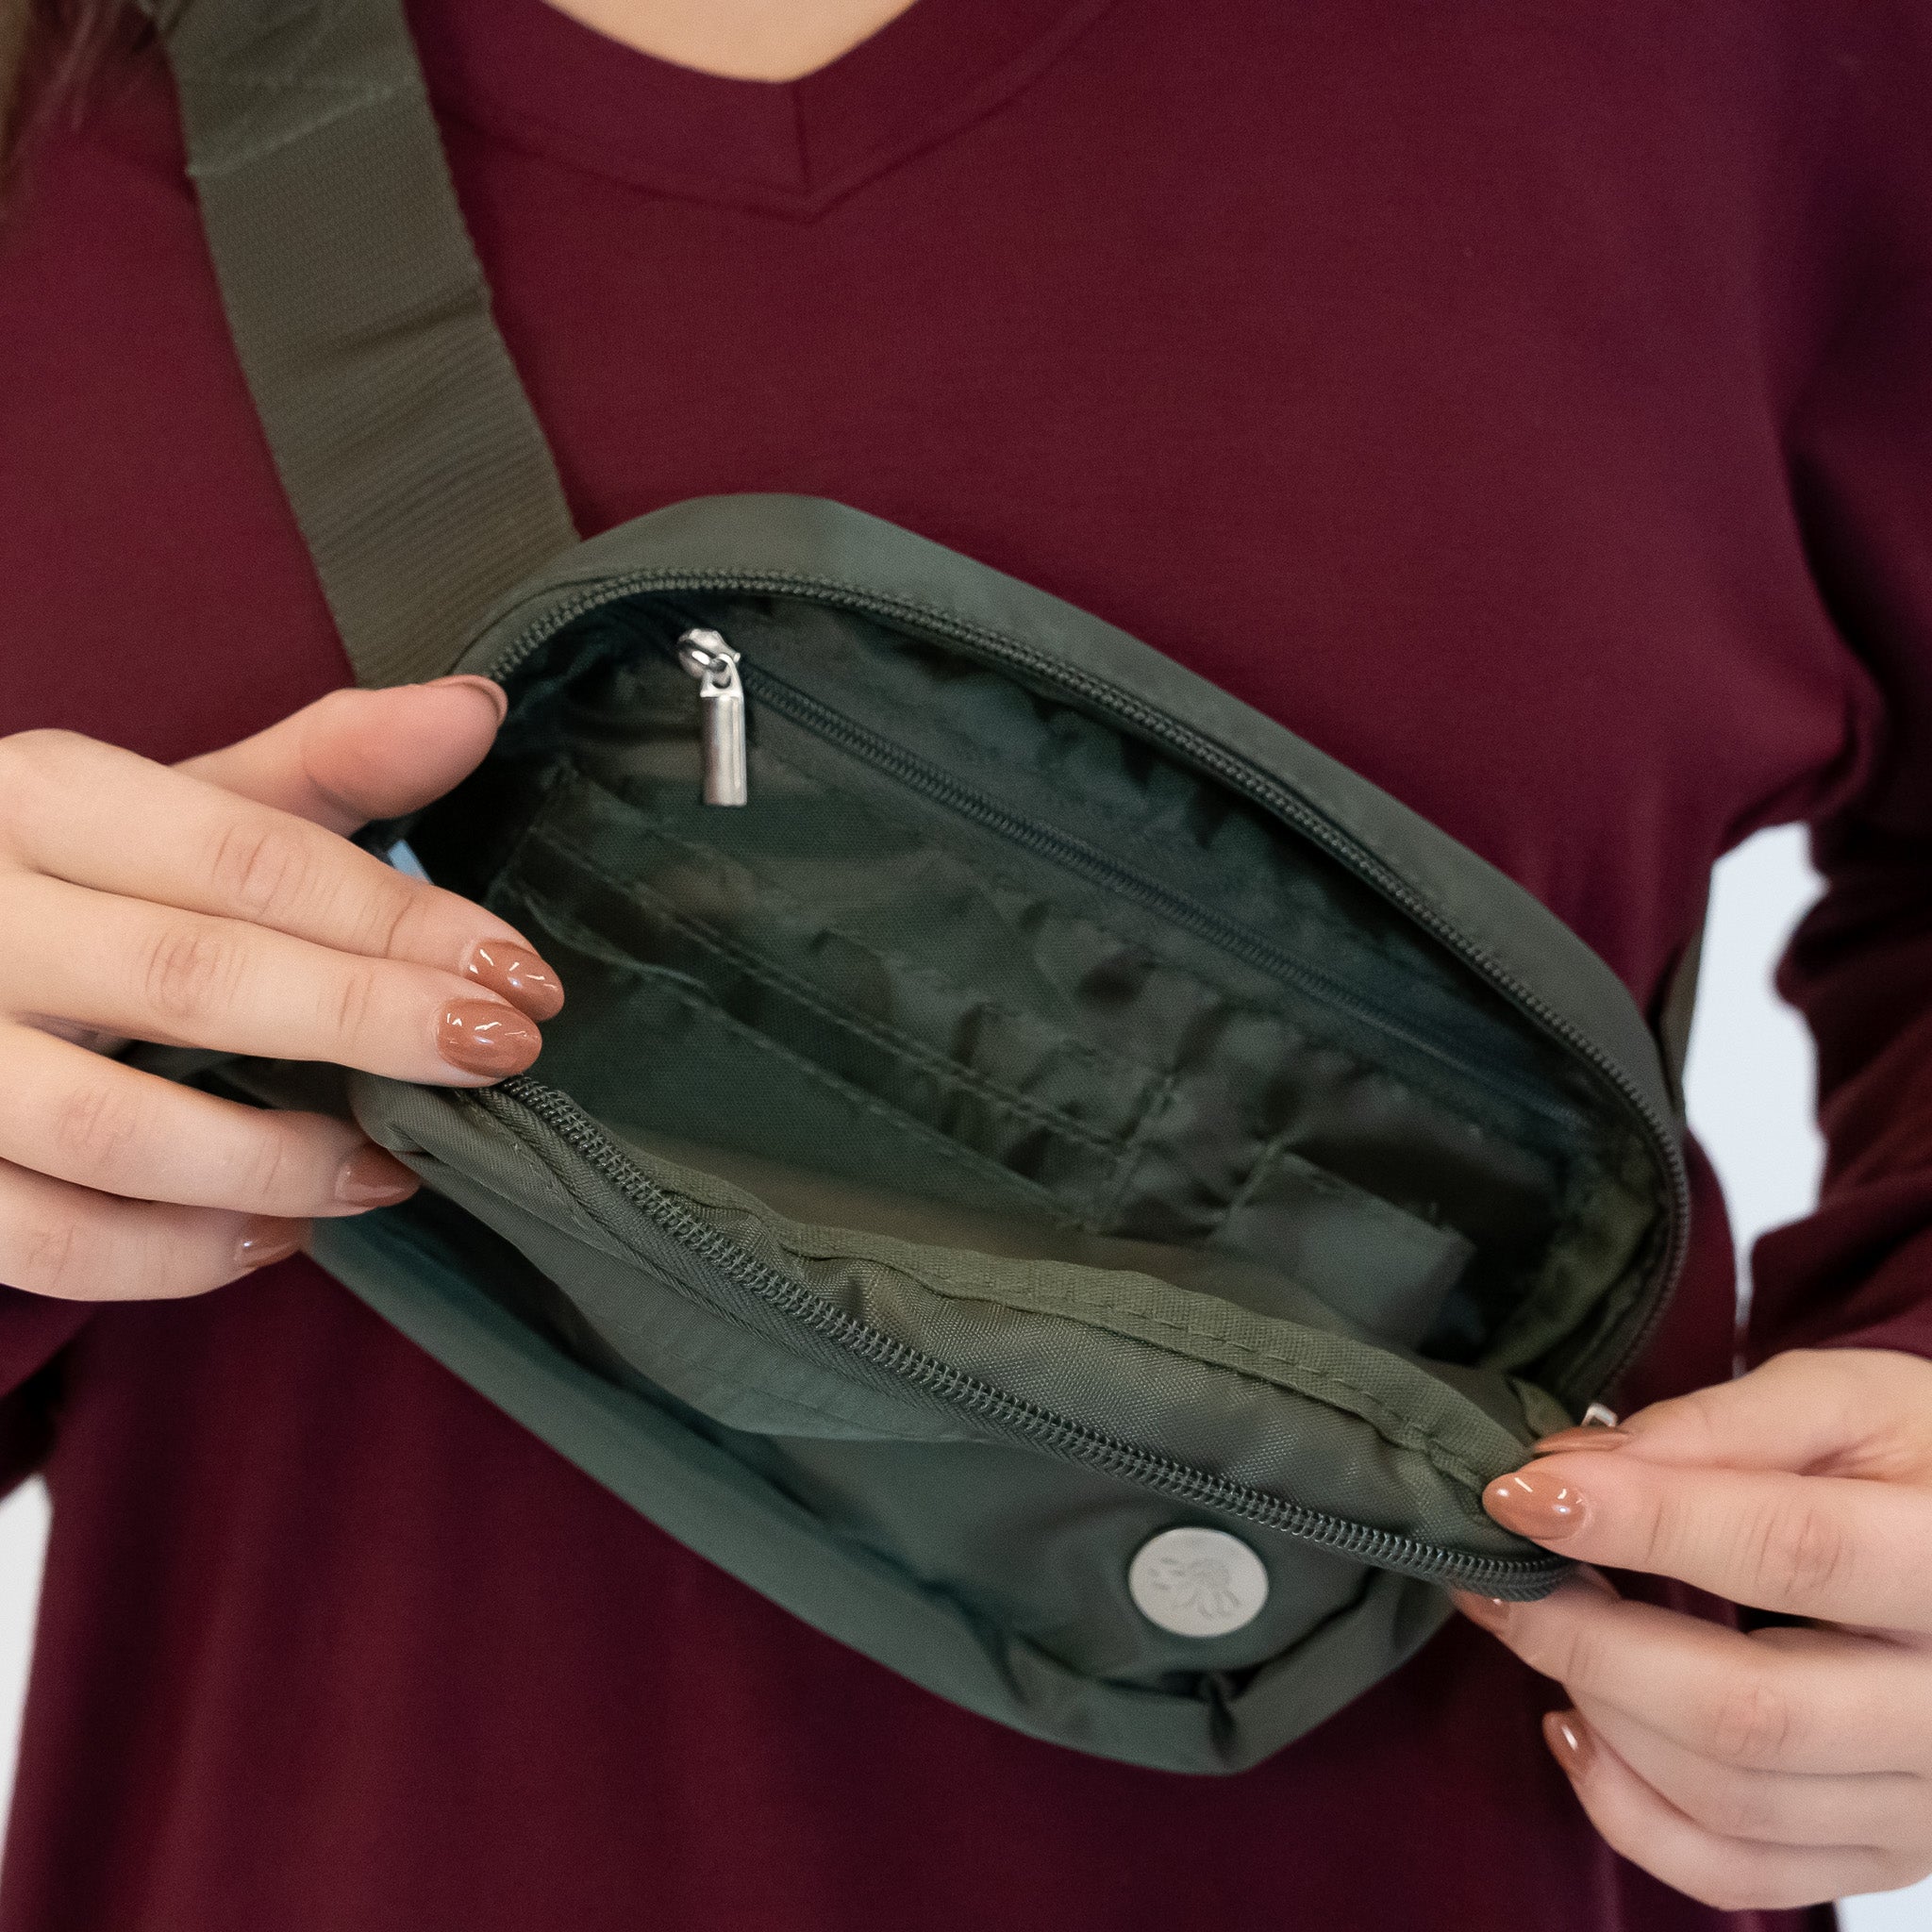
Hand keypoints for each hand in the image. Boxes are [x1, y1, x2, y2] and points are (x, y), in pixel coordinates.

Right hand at [0, 679, 562, 1301]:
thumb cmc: (60, 881)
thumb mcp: (168, 805)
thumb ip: (324, 766)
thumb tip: (477, 707)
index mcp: (38, 800)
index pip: (247, 858)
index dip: (398, 921)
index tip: (521, 974)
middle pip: (193, 976)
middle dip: (369, 1021)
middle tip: (501, 1053)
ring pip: (110, 1128)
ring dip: (279, 1161)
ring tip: (393, 1170)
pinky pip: (44, 1241)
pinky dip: (172, 1255)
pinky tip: (275, 1236)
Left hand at [1452, 1347, 1931, 1907]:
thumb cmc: (1918, 1459)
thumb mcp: (1850, 1402)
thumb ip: (1719, 1427)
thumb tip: (1573, 1462)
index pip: (1787, 1550)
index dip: (1640, 1521)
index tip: (1520, 1492)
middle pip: (1747, 1708)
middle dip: (1583, 1636)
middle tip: (1497, 1572)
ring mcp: (1925, 1798)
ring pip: (1730, 1796)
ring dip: (1595, 1706)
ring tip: (1527, 1623)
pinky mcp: (1885, 1850)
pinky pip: (1740, 1873)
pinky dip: (1629, 1809)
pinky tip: (1576, 1722)